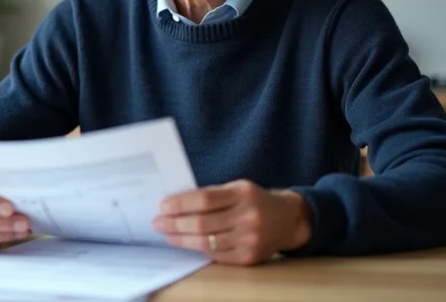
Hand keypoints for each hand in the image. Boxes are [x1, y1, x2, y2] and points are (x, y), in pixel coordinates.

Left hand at [152, 180, 311, 265]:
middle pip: (202, 223)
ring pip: (207, 242)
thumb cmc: (255, 200)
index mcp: (243, 193)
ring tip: (167, 234)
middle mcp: (248, 216)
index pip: (204, 199)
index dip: (180, 204)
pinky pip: (216, 255)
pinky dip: (199, 249)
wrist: (288, 219)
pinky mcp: (249, 257)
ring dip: (182, 239)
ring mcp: (250, 239)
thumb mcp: (237, 188)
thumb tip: (176, 203)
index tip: (163, 206)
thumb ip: (211, 195)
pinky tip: (187, 243)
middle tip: (158, 223)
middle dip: (175, 224)